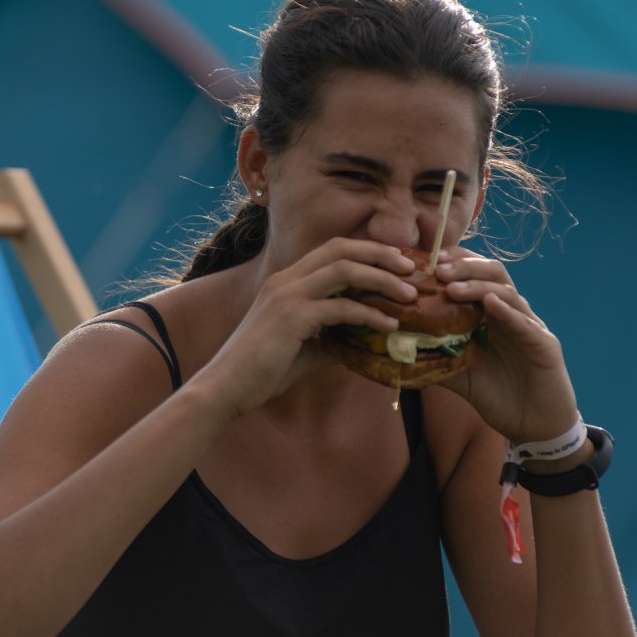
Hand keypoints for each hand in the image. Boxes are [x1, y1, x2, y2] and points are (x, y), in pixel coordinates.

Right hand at [194, 239, 418, 416]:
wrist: (225, 387)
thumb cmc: (260, 371)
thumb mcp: (303, 349)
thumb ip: (331, 339)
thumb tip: (362, 345)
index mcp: (286, 281)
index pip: (333, 250)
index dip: (367, 251)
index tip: (396, 264)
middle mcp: (286, 280)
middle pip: (342, 248)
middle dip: (381, 253)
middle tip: (412, 269)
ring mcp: (288, 295)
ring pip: (345, 270)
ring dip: (383, 279)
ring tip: (411, 295)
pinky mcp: (292, 317)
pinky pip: (341, 307)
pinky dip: (370, 314)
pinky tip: (389, 326)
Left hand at [432, 250, 580, 442]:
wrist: (534, 425)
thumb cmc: (498, 396)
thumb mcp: (458, 375)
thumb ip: (433, 360)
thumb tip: (395, 350)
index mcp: (491, 315)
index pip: (475, 276)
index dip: (455, 263)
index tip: (427, 261)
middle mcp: (511, 314)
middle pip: (492, 274)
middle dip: (464, 267)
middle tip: (437, 268)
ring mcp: (530, 327)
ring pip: (507, 293)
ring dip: (478, 286)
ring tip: (451, 286)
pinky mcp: (545, 345)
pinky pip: (525, 324)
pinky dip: (507, 312)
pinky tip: (489, 304)